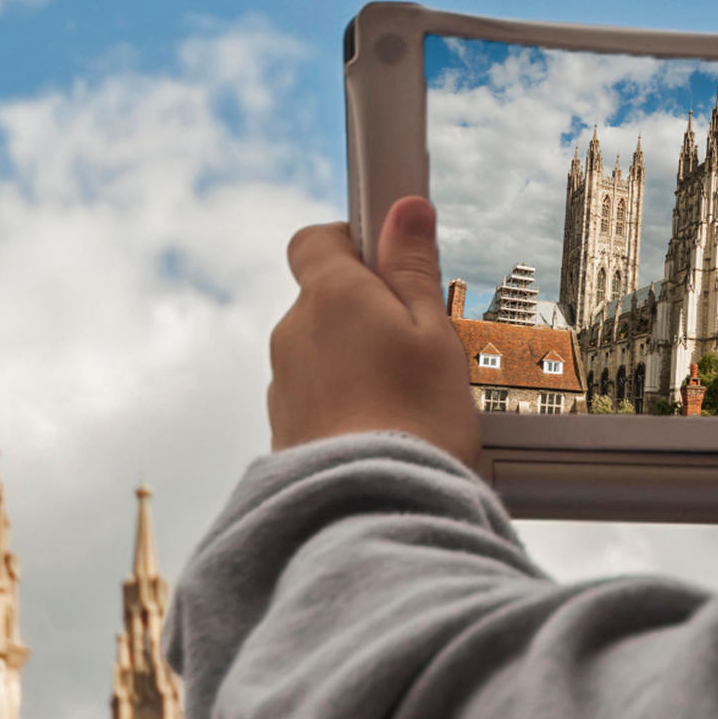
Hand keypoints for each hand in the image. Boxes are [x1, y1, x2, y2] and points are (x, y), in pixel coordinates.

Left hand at [270, 197, 484, 465]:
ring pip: (321, 353)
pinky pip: (316, 399)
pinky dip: (344, 404)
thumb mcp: (434, 333)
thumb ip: (413, 268)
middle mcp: (292, 334)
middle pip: (325, 300)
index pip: (316, 239)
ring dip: (355, 362)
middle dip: (366, 311)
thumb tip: (405, 210)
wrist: (373, 508)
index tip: (390, 256)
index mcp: (329, 295)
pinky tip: (383, 429)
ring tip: (406, 398)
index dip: (352, 239)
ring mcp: (283, 384)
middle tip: (418, 341)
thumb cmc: (414, 419)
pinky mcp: (284, 430)